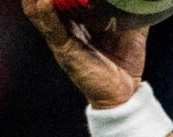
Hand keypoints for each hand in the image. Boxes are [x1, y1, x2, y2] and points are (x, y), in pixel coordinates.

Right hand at [22, 0, 147, 108]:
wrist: (126, 93)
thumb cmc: (124, 60)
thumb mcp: (132, 27)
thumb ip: (134, 8)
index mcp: (75, 15)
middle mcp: (62, 22)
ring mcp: (59, 35)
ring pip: (38, 6)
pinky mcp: (63, 49)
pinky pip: (49, 26)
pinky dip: (45, 10)